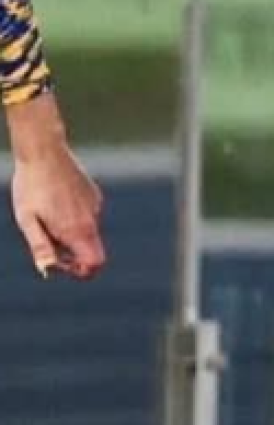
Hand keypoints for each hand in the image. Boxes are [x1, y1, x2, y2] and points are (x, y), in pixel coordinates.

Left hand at [8, 96, 104, 279]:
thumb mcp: (27, 221)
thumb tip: (47, 269)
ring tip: (45, 215)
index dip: (80, 271)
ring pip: (87, 232)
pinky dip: (73, 217)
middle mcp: (92, 219)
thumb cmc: (31, 187)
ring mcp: (95, 205)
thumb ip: (40, 247)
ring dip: (69, 233)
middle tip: (45, 240)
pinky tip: (54, 201)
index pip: (95, 264)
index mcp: (76, 229)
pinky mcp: (94, 194)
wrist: (44, 152)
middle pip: (92, 251)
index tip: (58, 264)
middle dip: (71, 254)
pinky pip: (87, 215)